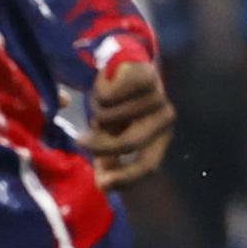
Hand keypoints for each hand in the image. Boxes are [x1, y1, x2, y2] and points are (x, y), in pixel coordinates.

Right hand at [86, 57, 174, 186]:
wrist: (126, 62)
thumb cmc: (121, 103)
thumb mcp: (116, 133)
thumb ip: (110, 157)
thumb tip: (102, 186)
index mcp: (162, 137)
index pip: (149, 165)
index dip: (126, 178)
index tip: (101, 185)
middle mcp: (166, 119)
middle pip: (130, 143)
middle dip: (101, 146)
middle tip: (81, 142)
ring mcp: (158, 97)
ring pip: (113, 118)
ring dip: (98, 113)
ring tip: (101, 103)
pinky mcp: (145, 77)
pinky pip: (109, 96)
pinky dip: (98, 93)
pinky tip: (106, 84)